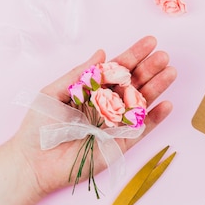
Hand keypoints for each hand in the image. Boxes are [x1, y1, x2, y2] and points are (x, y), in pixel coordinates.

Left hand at [10, 35, 176, 196]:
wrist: (34, 162)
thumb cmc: (39, 127)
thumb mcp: (54, 92)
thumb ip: (79, 74)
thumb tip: (102, 53)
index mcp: (91, 91)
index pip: (116, 70)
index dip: (133, 56)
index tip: (150, 42)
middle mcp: (106, 106)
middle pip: (132, 84)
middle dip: (149, 69)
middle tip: (163, 56)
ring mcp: (114, 125)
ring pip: (140, 103)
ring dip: (156, 88)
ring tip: (170, 72)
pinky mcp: (119, 145)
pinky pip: (141, 129)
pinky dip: (155, 117)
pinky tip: (166, 104)